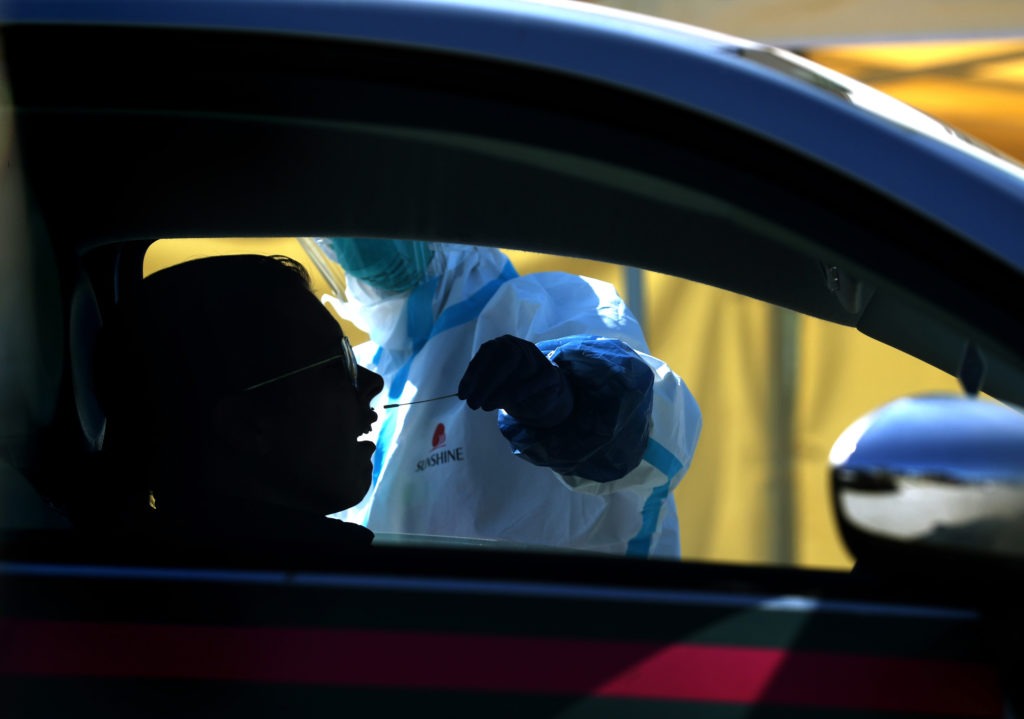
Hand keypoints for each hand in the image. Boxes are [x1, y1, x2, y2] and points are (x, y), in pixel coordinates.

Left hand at [458, 335, 572, 427]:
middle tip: (474, 405)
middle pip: (506, 358)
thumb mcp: (493, 385)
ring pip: (522, 367)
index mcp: (501, 344)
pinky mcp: (550, 373)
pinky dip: (522, 391)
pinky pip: (537, 380)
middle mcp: (518, 345)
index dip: (473, 374)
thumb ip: (483, 386)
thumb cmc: (510, 386)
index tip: (463, 394)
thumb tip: (467, 395)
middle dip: (487, 383)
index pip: (487, 352)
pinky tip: (509, 404)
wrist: (541, 392)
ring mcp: (537, 357)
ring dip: (502, 389)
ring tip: (487, 406)